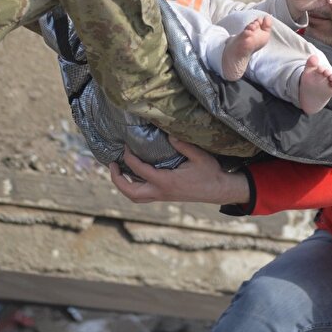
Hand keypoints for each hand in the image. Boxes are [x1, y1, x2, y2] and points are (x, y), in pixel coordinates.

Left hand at [108, 138, 249, 204]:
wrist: (219, 190)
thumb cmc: (210, 173)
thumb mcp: (199, 156)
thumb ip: (183, 145)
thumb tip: (169, 134)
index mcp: (166, 181)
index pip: (140, 171)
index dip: (129, 158)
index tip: (125, 147)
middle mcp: (161, 192)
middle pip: (131, 193)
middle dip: (117, 180)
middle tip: (112, 165)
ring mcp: (162, 196)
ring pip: (136, 198)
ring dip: (123, 187)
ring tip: (118, 172)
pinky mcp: (165, 196)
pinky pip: (143, 196)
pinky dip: (134, 188)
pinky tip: (134, 176)